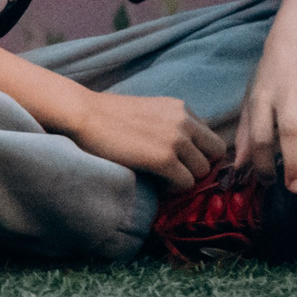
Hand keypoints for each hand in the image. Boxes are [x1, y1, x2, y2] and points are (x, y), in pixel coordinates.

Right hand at [64, 92, 226, 191]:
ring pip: (202, 171)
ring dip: (184, 178)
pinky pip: (186, 183)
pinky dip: (173, 188)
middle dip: (197, 166)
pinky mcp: (164, 159)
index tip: (180, 161)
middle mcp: (184, 121)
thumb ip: (170, 124)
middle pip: (214, 154)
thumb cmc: (107, 115)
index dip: (198, 152)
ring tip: (162, 178)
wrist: (83, 114)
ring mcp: (176, 140)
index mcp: (181, 108)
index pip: (210, 137)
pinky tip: (156, 182)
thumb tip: (185, 149)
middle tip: (174, 172)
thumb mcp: (148, 111)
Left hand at [231, 38, 296, 192]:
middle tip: (296, 188)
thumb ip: (247, 132)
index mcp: (263, 99)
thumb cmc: (272, 78)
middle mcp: (288, 96)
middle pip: (290, 132)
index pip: (260, 134)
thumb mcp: (253, 100)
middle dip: (293, 161)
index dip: (262, 161)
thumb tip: (239, 167)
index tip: (269, 183)